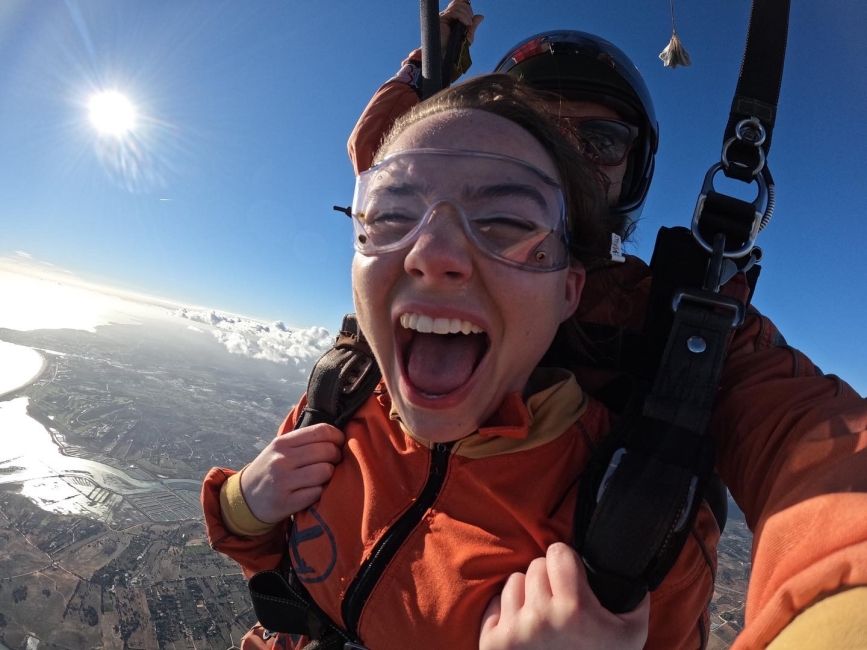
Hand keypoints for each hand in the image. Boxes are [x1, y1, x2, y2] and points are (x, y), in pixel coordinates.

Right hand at [239, 423, 343, 523]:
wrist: (246, 499)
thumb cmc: (270, 470)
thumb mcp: (279, 450)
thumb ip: (303, 441)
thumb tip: (337, 435)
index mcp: (282, 443)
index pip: (321, 431)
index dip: (337, 436)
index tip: (339, 443)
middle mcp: (281, 460)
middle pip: (327, 451)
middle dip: (336, 456)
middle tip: (332, 462)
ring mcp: (283, 481)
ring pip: (325, 471)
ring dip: (329, 475)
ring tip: (322, 477)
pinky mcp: (286, 502)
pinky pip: (317, 493)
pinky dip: (320, 492)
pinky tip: (312, 491)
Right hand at [439, 0, 483, 48]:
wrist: (445, 56)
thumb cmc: (453, 50)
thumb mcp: (466, 37)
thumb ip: (472, 26)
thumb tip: (480, 16)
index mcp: (452, 18)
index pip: (459, 4)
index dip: (467, 7)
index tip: (471, 18)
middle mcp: (446, 16)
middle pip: (458, 2)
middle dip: (468, 10)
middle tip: (470, 22)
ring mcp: (443, 17)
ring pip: (457, 6)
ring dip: (466, 13)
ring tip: (469, 24)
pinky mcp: (441, 19)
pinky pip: (454, 12)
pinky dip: (463, 16)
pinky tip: (466, 24)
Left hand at [479, 543, 649, 649]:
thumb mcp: (631, 632)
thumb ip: (633, 594)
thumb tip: (626, 564)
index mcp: (574, 610)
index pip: (557, 552)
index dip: (568, 563)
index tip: (574, 579)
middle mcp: (540, 618)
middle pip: (536, 566)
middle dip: (549, 580)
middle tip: (562, 604)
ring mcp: (514, 631)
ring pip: (515, 581)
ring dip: (529, 594)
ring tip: (545, 618)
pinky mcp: (493, 643)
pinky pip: (497, 601)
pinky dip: (509, 611)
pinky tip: (528, 630)